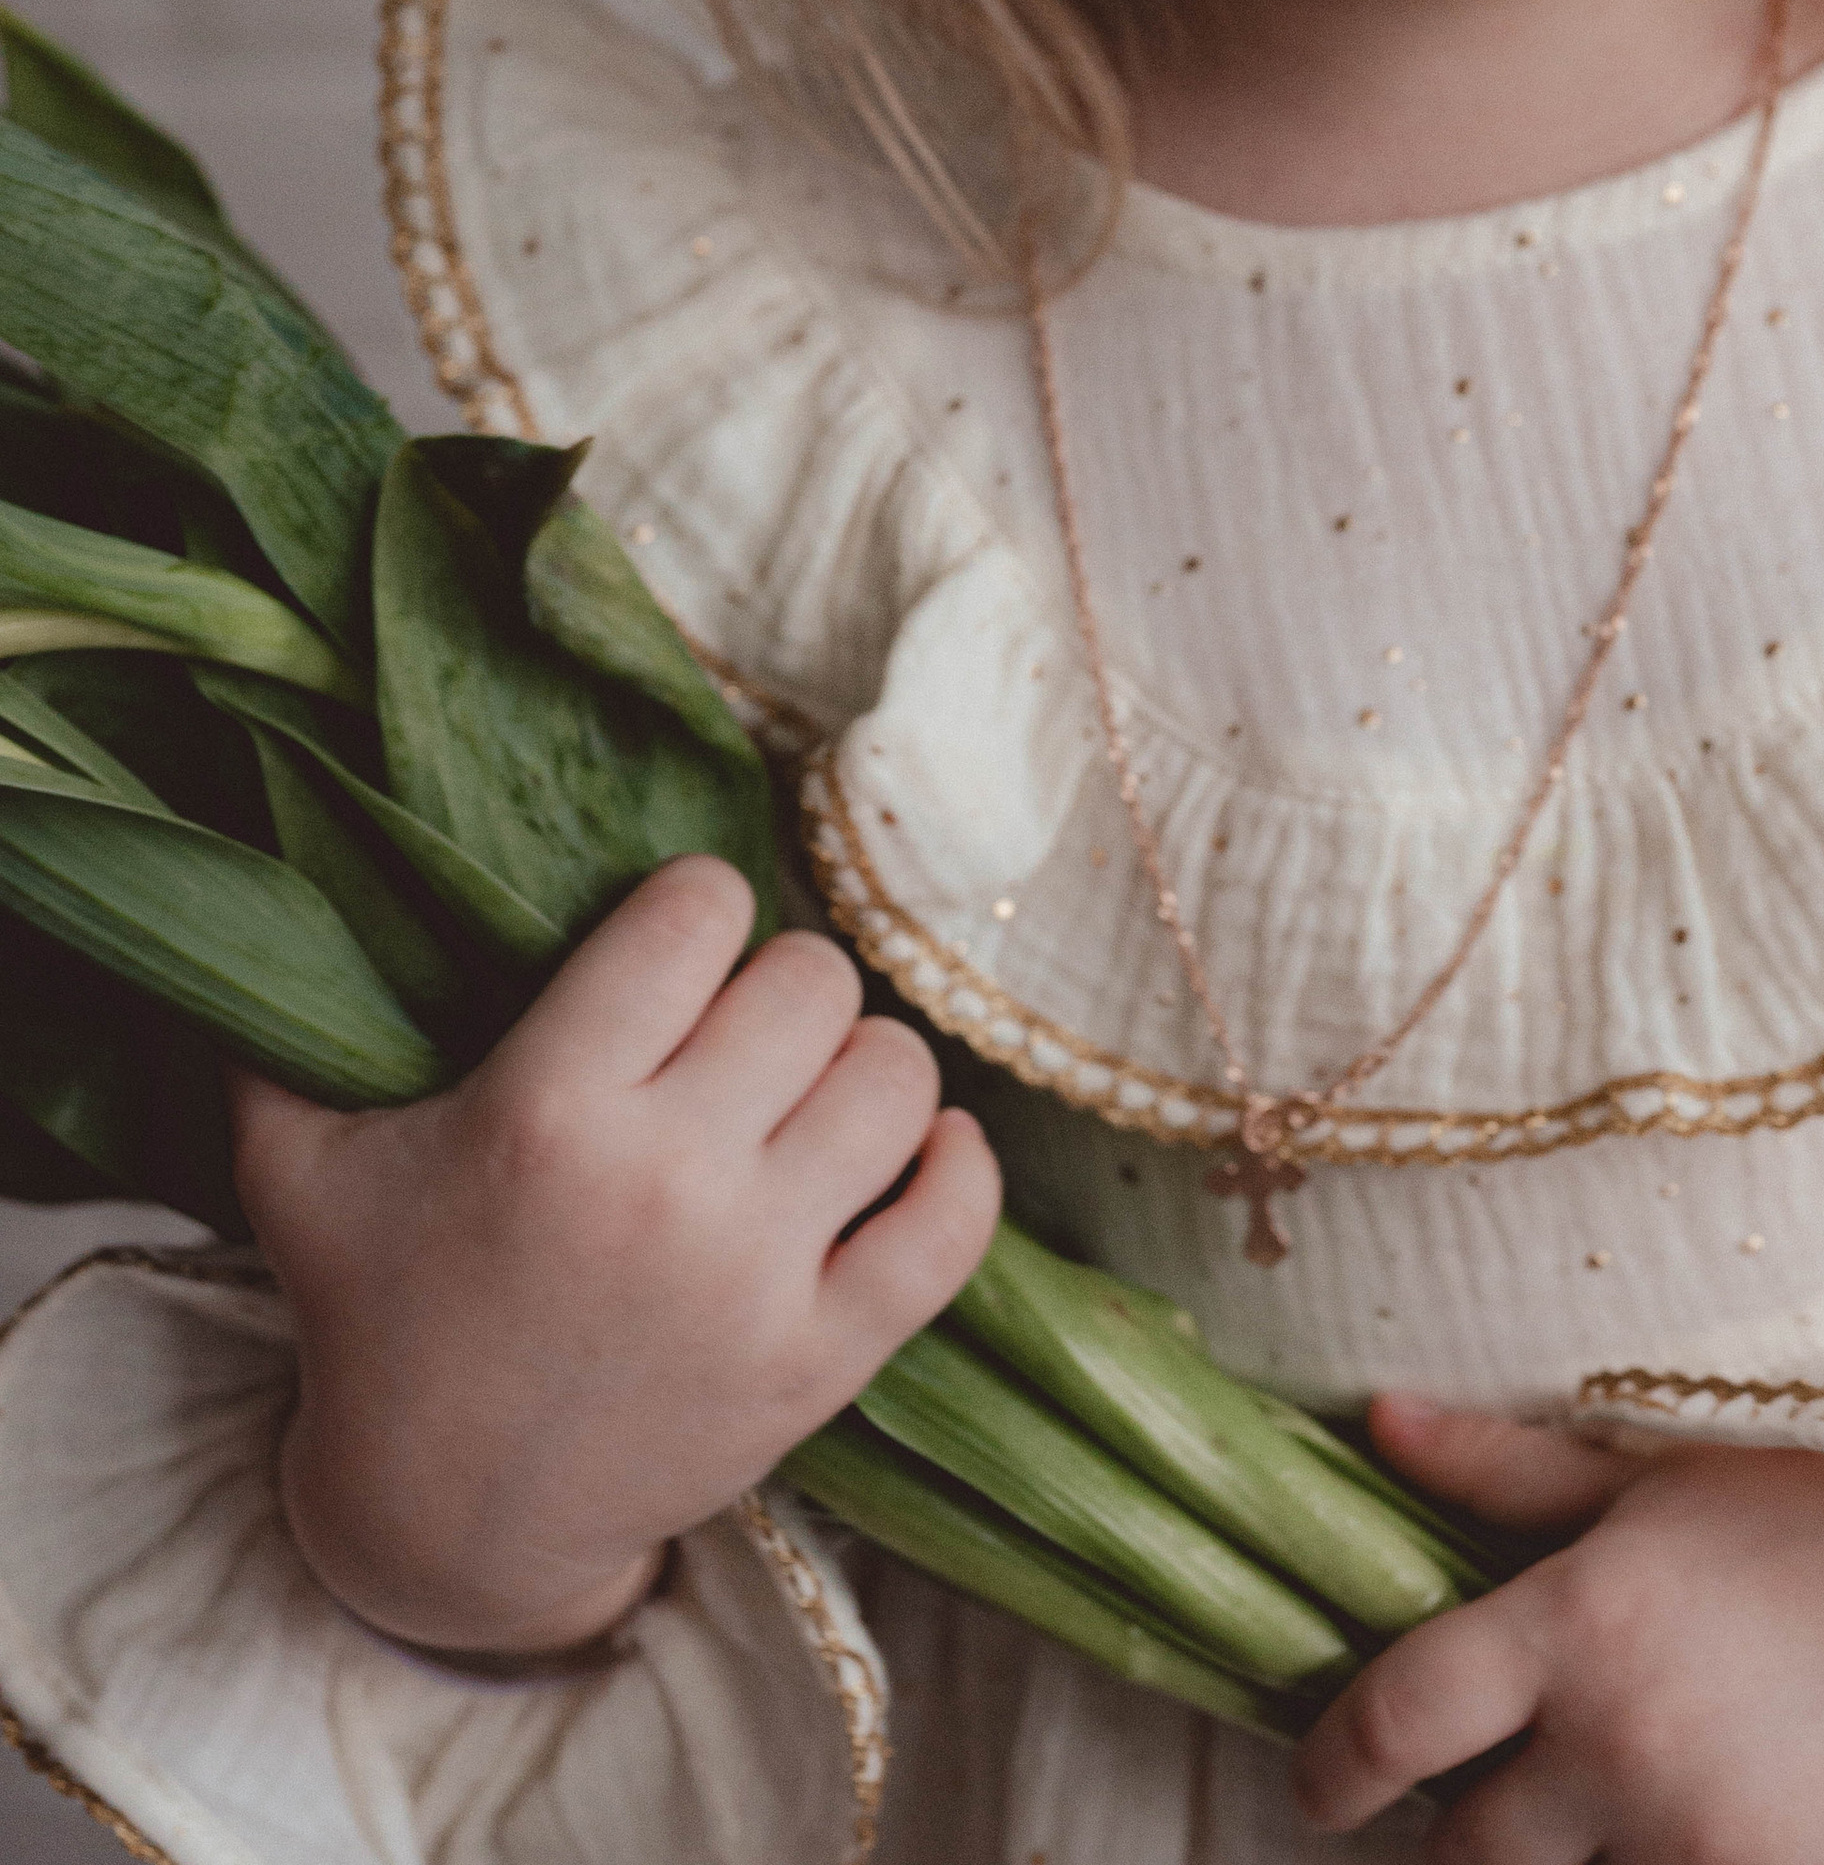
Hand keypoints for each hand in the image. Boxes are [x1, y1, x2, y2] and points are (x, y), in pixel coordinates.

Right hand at [230, 856, 999, 1655]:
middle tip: (741, 1027)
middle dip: (780, 983)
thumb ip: (278, 1028)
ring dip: (864, 1063)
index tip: (680, 942)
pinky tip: (923, 1144)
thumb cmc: (380, 1316)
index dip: (698, 905)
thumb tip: (288, 886)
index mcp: (548, 1111)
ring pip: (896, 1077)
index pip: (696, 914)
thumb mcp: (298, 1169)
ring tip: (812, 1087)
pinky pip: (952, 1227)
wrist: (448, 1523)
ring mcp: (756, 1276)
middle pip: (811, 982)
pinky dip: (959, 1167)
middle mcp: (667, 1181)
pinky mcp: (822, 1360)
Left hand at [1295, 1397, 1823, 1864]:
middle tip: (1470, 1815)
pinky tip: (1673, 1842)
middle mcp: (1626, 1747)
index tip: (1317, 1785)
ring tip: (1586, 1825)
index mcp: (1581, 1623)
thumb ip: (1507, 1469)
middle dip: (1451, 1844)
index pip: (1400, 1716)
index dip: (1331, 1763)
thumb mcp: (1661, 1473)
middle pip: (1465, 1855)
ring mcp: (1710, 1847)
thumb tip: (1376, 1418)